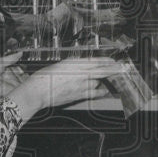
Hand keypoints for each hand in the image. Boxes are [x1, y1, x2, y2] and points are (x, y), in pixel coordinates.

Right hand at [8, 56, 125, 122]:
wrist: (38, 93)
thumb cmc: (44, 77)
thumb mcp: (60, 65)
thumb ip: (73, 64)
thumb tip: (83, 63)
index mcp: (75, 65)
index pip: (96, 62)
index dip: (107, 61)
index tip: (114, 60)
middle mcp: (80, 76)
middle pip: (102, 72)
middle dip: (111, 70)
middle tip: (119, 68)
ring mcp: (81, 87)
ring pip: (97, 83)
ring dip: (100, 80)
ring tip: (104, 78)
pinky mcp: (79, 96)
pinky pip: (94, 93)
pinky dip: (99, 90)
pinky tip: (102, 90)